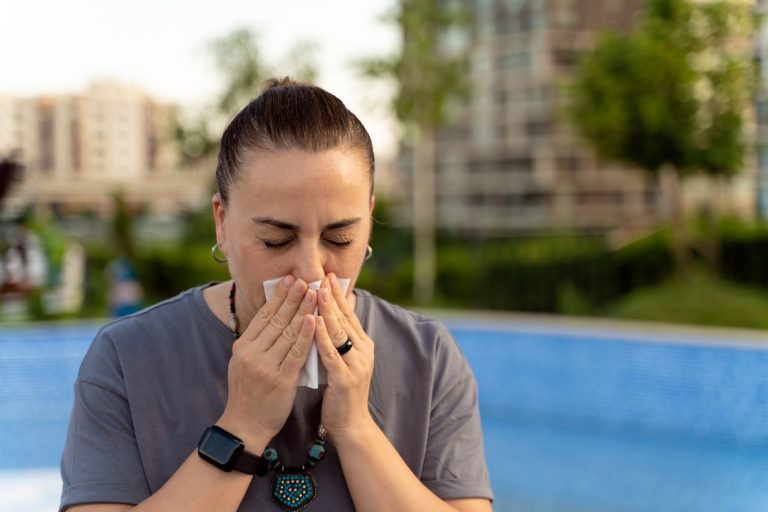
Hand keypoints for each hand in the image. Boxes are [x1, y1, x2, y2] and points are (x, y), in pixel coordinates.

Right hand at [218, 276, 316, 449]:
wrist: (245, 426)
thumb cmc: (248, 393)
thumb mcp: (244, 362)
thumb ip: (257, 341)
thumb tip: (273, 315)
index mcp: (242, 346)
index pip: (263, 315)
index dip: (278, 296)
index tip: (289, 279)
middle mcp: (251, 353)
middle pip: (276, 320)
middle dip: (292, 298)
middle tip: (304, 279)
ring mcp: (265, 366)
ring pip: (288, 332)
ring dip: (302, 310)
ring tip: (313, 293)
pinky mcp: (280, 379)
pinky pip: (297, 352)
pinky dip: (306, 334)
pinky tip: (314, 320)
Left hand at [314, 273, 375, 439]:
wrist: (351, 426)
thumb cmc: (341, 393)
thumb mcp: (342, 361)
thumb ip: (336, 341)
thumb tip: (325, 317)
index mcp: (362, 345)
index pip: (349, 314)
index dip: (339, 294)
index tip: (329, 275)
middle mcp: (363, 351)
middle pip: (345, 318)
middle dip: (333, 295)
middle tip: (323, 275)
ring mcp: (356, 364)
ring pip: (339, 331)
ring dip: (327, 310)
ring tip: (317, 291)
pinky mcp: (346, 378)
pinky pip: (331, 353)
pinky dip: (321, 336)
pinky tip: (313, 322)